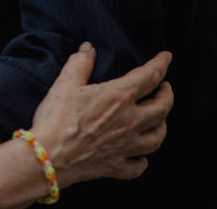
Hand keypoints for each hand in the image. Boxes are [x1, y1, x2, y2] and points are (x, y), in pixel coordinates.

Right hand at [30, 45, 172, 186]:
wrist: (49, 157)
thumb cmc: (56, 119)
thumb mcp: (65, 83)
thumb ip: (80, 63)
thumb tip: (88, 49)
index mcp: (119, 97)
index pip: (150, 76)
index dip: (161, 64)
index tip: (167, 57)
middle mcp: (129, 122)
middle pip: (162, 108)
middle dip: (168, 96)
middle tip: (165, 88)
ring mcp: (125, 147)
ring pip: (157, 138)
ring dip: (162, 126)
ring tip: (159, 119)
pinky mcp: (116, 166)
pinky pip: (138, 167)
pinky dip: (143, 162)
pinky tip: (142, 158)